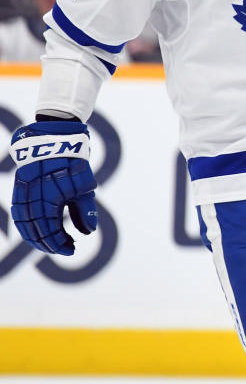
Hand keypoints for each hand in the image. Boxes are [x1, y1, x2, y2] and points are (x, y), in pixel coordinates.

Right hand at [9, 121, 97, 254]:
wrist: (55, 134)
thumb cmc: (74, 160)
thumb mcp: (85, 186)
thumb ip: (84, 210)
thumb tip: (87, 232)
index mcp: (49, 198)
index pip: (50, 231)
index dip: (60, 243)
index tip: (72, 249)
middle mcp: (32, 197)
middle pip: (36, 230)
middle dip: (49, 243)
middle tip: (65, 248)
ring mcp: (23, 192)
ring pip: (24, 223)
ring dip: (36, 237)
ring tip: (50, 244)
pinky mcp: (20, 186)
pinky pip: (19, 212)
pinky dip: (25, 225)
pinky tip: (35, 230)